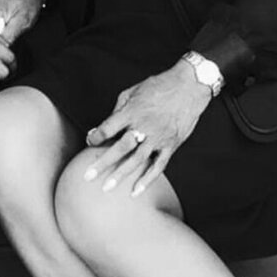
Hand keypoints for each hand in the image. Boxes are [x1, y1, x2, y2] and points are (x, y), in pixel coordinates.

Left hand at [82, 63, 211, 197]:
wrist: (189, 86)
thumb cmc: (159, 86)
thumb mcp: (133, 91)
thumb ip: (118, 109)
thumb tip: (104, 126)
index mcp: (131, 111)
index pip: (108, 128)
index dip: (95, 137)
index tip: (89, 142)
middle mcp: (143, 126)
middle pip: (120, 148)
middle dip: (102, 163)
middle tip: (88, 176)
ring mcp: (158, 137)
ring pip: (137, 160)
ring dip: (120, 175)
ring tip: (107, 187)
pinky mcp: (170, 145)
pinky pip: (158, 166)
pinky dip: (147, 179)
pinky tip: (136, 191)